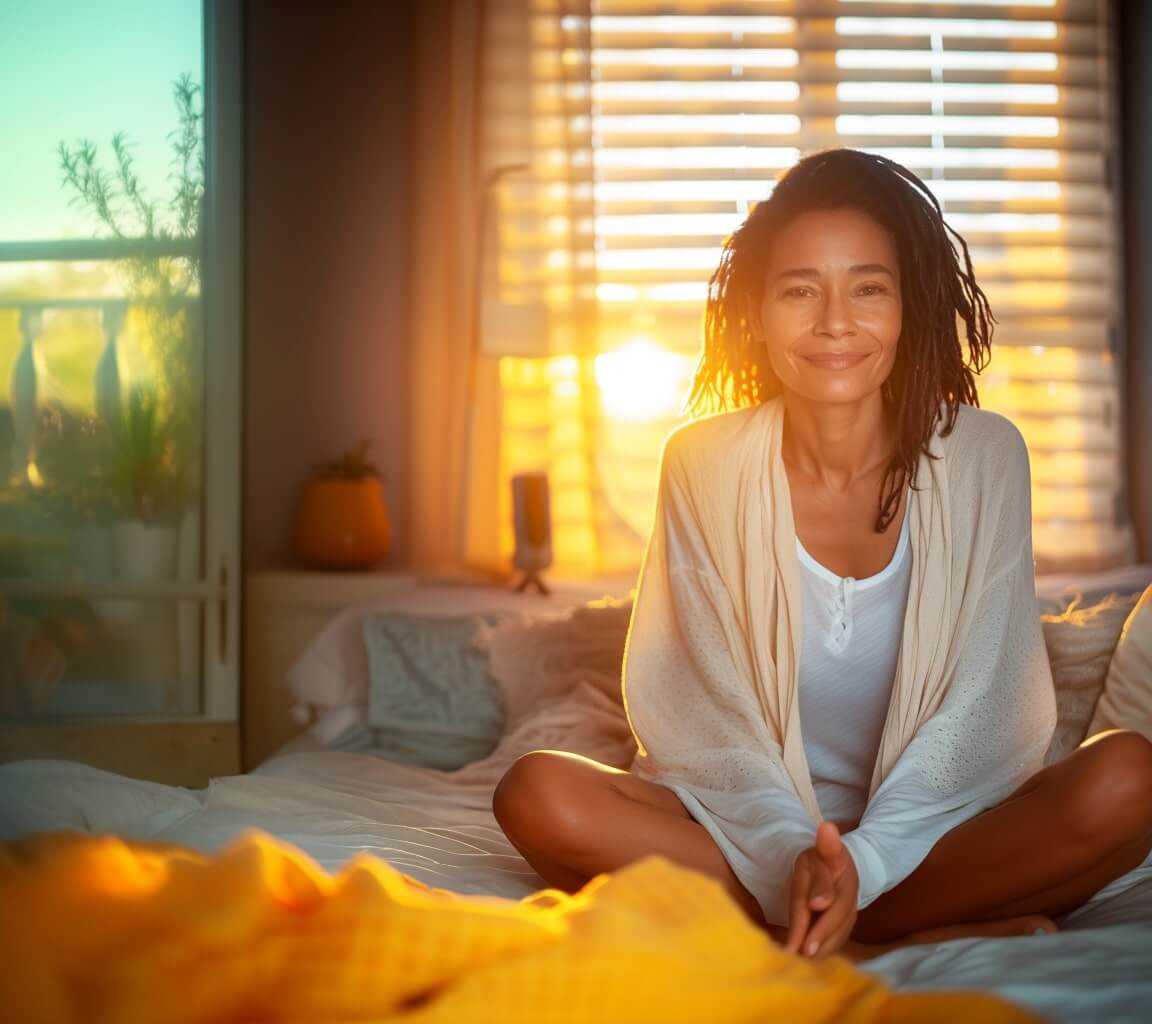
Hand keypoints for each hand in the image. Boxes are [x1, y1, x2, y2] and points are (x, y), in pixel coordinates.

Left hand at [785, 821, 858, 958]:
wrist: (846, 871)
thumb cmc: (826, 859)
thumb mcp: (824, 849)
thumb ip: (827, 845)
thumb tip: (827, 828)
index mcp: (843, 879)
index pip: (829, 892)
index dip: (821, 899)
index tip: (813, 907)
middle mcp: (848, 901)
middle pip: (835, 920)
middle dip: (819, 936)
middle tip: (801, 952)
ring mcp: (848, 917)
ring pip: (835, 936)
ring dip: (819, 950)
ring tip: (797, 962)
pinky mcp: (842, 929)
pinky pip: (833, 942)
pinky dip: (820, 952)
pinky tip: (804, 962)